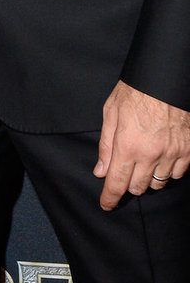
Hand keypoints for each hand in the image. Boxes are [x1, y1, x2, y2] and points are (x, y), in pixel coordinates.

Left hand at [94, 79, 189, 208]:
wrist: (165, 78)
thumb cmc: (135, 91)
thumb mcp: (111, 112)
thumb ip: (106, 144)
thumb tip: (101, 171)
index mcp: (128, 144)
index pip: (117, 183)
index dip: (110, 198)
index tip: (106, 204)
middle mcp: (150, 154)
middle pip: (138, 187)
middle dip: (128, 184)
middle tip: (125, 171)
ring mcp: (172, 154)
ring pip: (158, 183)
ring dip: (148, 178)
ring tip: (144, 161)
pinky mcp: (188, 151)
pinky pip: (177, 174)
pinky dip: (168, 171)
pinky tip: (162, 158)